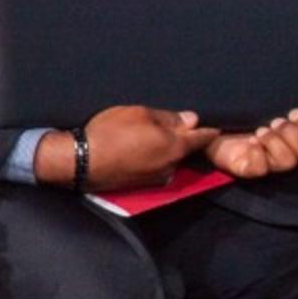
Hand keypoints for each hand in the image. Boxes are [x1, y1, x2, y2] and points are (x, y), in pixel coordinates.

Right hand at [45, 105, 220, 191]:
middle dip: (181, 138)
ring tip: (144, 137)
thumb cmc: (110, 133)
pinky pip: (154, 167)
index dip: (209, 130)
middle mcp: (171, 165)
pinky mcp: (141, 184)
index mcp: (175, 146)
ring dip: (162, 149)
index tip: (216, 126)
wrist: (81, 161)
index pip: (202, 137)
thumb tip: (191, 119)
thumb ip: (169, 118)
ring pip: (168, 159)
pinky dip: (150, 159)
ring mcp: (156, 178)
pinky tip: (134, 150)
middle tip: (169, 125)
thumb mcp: (140, 114)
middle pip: (184, 149)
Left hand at [205, 110, 297, 178]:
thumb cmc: (249, 107)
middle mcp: (287, 148)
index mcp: (297, 132)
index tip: (295, 111)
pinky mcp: (247, 167)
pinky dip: (257, 156)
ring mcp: (268, 160)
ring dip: (276, 144)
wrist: (212, 116)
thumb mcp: (276, 92)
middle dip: (293, 135)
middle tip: (275, 120)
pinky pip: (259, 169)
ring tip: (260, 131)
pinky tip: (250, 144)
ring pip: (287, 162)